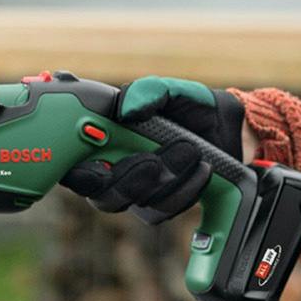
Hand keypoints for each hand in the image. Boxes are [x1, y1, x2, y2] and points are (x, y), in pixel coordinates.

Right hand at [61, 76, 244, 222]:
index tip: (97, 170)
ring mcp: (137, 190)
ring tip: (191, 152)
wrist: (227, 128)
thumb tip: (127, 110)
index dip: (78, 174)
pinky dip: (185, 189)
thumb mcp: (171, 90)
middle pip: (102, 196)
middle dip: (129, 180)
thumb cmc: (191, 106)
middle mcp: (113, 168)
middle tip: (153, 162)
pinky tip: (201, 168)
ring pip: (137, 203)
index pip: (73, 165)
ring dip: (167, 179)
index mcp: (103, 138)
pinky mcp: (161, 204)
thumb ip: (148, 91)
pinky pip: (164, 210)